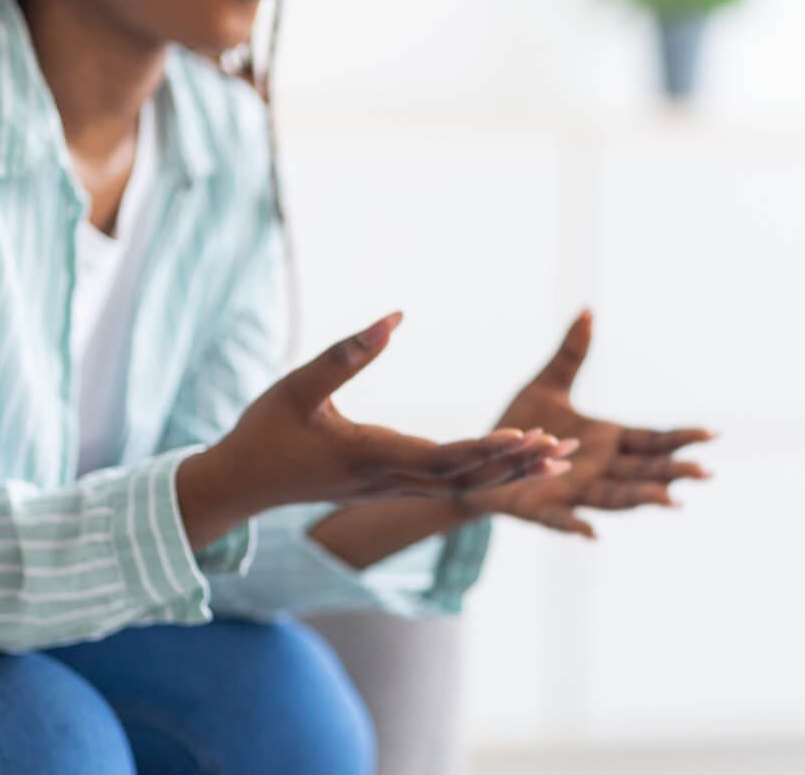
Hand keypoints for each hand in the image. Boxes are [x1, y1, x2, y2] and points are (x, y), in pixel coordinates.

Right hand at [178, 313, 573, 545]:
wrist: (239, 485)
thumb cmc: (265, 431)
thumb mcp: (299, 386)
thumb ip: (346, 352)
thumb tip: (394, 316)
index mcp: (370, 455)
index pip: (441, 457)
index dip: (485, 449)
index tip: (525, 436)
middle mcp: (389, 479)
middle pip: (465, 477)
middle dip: (517, 464)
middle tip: (565, 449)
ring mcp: (391, 488)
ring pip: (462, 486)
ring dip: (511, 473)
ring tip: (560, 461)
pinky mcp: (390, 487)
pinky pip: (449, 486)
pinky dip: (488, 476)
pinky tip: (517, 466)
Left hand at [465, 311, 713, 537]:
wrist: (480, 460)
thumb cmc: (520, 426)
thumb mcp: (546, 384)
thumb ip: (571, 353)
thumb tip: (588, 309)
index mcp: (607, 442)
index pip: (652, 441)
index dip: (680, 438)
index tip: (713, 434)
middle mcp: (598, 470)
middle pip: (643, 472)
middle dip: (673, 472)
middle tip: (705, 473)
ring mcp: (573, 491)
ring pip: (613, 498)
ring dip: (640, 500)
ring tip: (670, 501)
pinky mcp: (540, 508)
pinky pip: (560, 519)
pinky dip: (575, 527)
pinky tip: (591, 535)